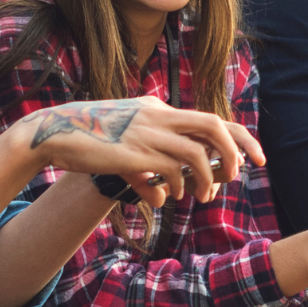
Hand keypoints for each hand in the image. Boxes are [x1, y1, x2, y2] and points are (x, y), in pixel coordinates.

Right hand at [16, 97, 261, 206]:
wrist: (51, 133)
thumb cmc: (88, 142)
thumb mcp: (125, 149)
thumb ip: (148, 170)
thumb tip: (164, 197)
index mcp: (157, 109)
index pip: (210, 119)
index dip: (239, 138)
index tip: (256, 158)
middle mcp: (156, 115)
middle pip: (213, 126)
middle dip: (236, 151)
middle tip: (242, 174)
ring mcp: (146, 132)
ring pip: (196, 153)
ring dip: (207, 178)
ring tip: (203, 196)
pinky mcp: (133, 152)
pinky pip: (171, 171)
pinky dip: (178, 187)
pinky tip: (171, 197)